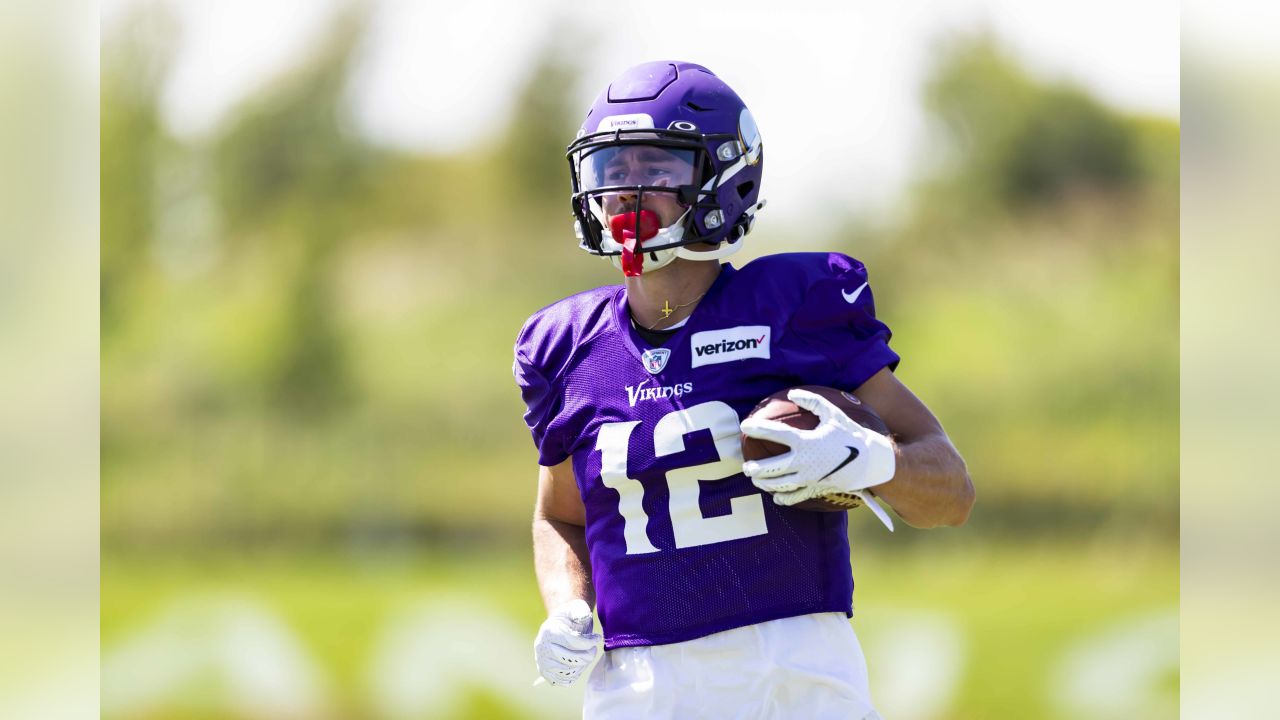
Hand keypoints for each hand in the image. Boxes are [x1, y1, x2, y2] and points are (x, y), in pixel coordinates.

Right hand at [533, 599, 600, 686]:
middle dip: (588, 655)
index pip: (573, 642)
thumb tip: (582, 617)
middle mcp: (541, 647)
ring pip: (569, 672)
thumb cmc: (570, 617)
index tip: (597, 638)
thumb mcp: (576, 608)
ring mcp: (542, 661)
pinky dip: (575, 675)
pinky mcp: (545, 672)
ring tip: (586, 656)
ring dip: (583, 666)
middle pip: (571, 659)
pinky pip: (564, 681)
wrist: (558, 625)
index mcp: (548, 630)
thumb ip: (580, 611)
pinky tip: (579, 664)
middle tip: (593, 650)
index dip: (589, 642)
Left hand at [740, 389, 895, 507]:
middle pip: (770, 468)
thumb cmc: (851, 434)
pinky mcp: (816, 488)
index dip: (758, 428)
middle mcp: (803, 462)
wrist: (871, 461)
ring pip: (779, 484)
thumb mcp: (833, 413)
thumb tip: (793, 393)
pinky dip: (783, 498)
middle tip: (745, 466)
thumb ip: (812, 401)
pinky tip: (776, 497)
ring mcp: (808, 478)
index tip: (745, 426)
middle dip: (754, 468)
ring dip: (764, 483)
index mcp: (805, 442)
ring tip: (755, 480)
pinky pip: (795, 497)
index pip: (775, 434)